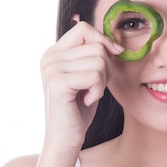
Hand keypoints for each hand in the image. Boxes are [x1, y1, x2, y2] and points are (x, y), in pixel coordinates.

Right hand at [40, 21, 122, 150]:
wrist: (66, 137)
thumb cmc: (79, 109)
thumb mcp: (88, 76)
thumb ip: (95, 56)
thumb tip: (116, 43)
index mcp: (54, 52)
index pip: (84, 28)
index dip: (103, 40)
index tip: (115, 55)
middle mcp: (49, 57)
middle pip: (96, 46)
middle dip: (107, 67)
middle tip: (97, 87)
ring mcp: (51, 69)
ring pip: (99, 61)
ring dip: (102, 82)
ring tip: (90, 95)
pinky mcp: (57, 83)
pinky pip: (95, 76)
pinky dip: (98, 91)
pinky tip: (87, 101)